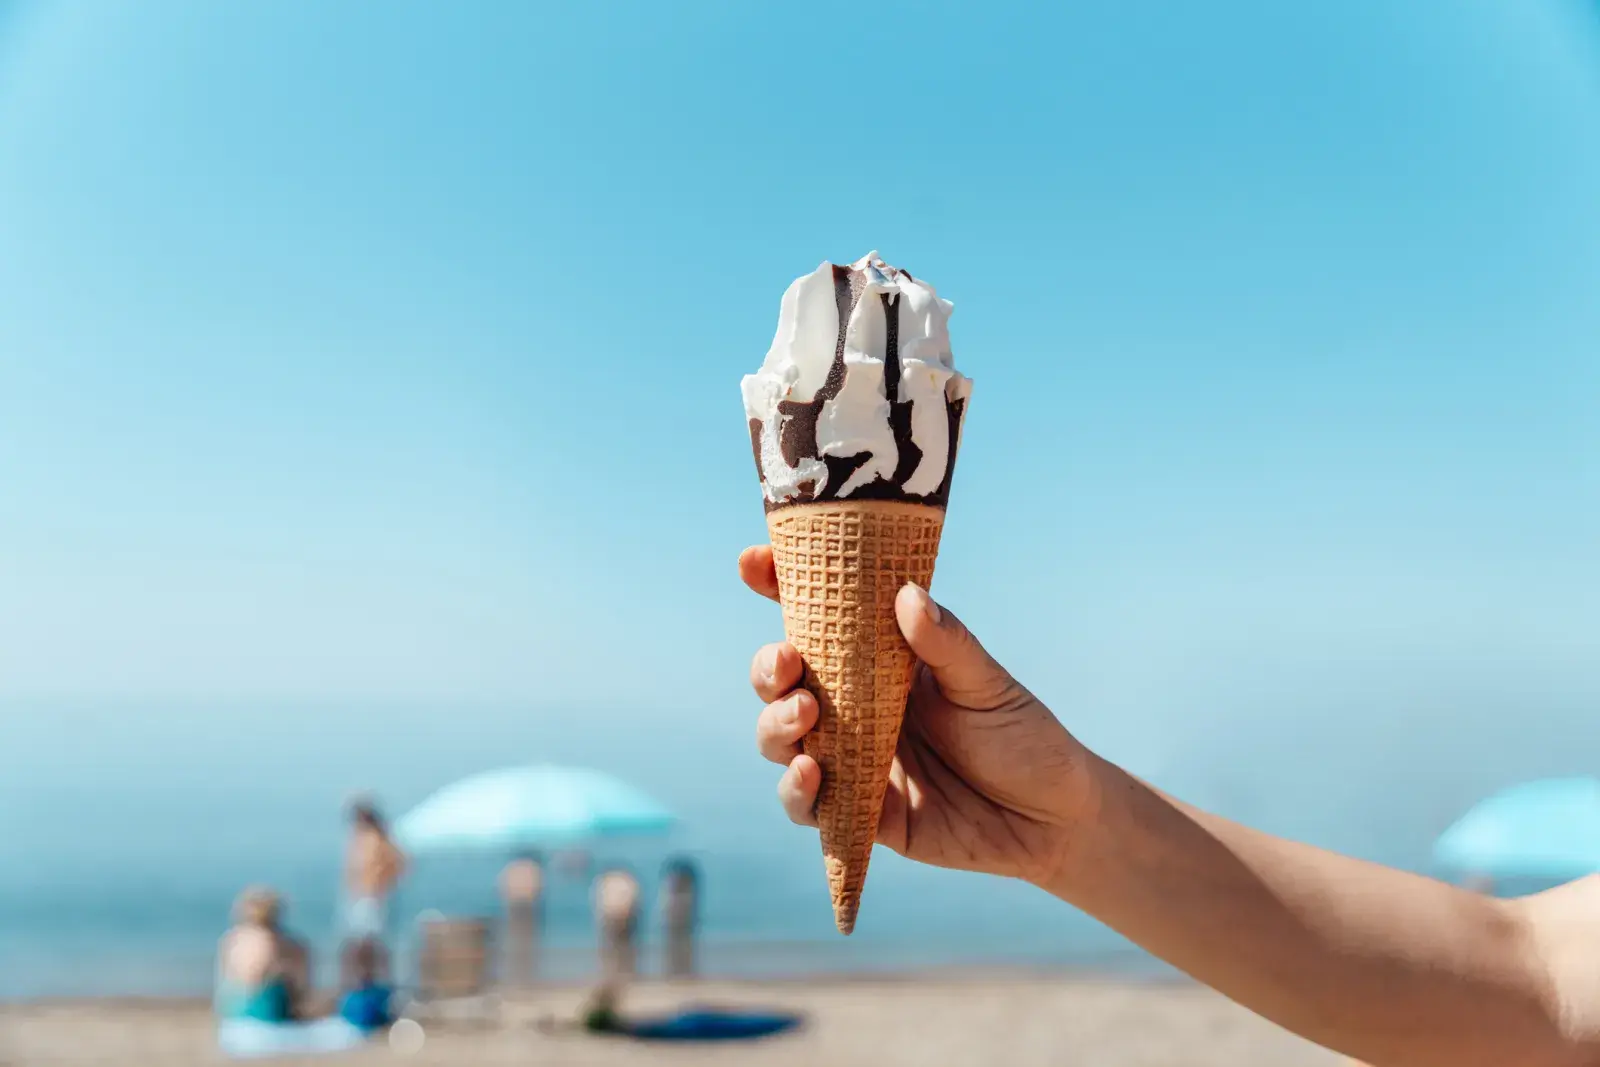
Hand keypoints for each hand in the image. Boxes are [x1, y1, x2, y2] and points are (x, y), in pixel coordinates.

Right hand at [740, 545, 1093, 883]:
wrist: (1053, 818)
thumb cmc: (1023, 737)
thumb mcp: (988, 684)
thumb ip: (946, 643)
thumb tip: (907, 594)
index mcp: (880, 664)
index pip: (819, 619)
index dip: (778, 588)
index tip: (754, 562)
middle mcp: (856, 709)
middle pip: (783, 681)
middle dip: (768, 668)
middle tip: (786, 661)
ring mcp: (852, 761)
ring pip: (781, 738)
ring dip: (775, 725)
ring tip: (804, 714)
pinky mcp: (859, 815)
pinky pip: (807, 805)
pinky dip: (795, 790)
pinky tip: (809, 774)